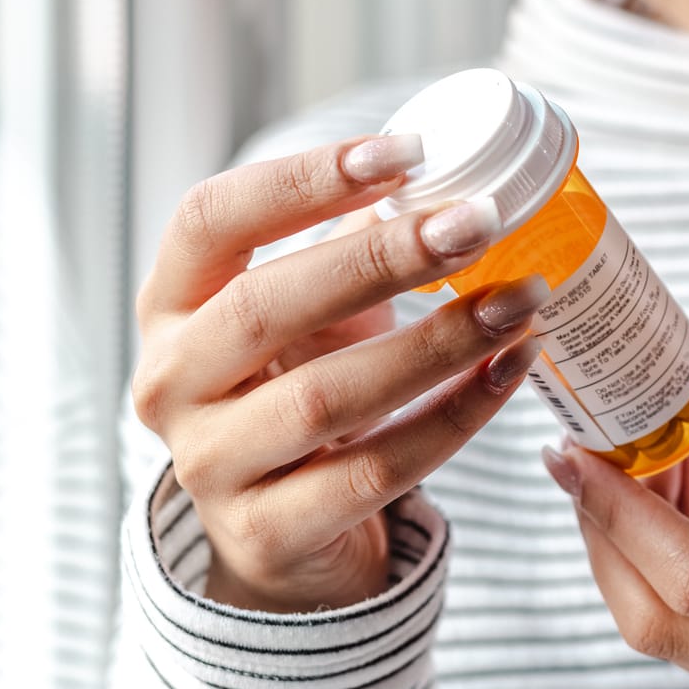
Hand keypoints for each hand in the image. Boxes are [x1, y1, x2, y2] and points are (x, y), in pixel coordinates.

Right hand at [132, 134, 547, 612]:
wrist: (281, 535)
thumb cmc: (297, 390)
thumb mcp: (307, 314)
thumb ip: (352, 244)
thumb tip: (448, 169)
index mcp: (170, 306)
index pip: (209, 219)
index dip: (302, 181)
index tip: (405, 153)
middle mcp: (169, 383)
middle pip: (264, 305)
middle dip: (381, 258)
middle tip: (479, 223)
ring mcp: (209, 466)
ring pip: (324, 397)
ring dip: (436, 343)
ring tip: (519, 300)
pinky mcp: (266, 534)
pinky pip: (375, 470)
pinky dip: (454, 416)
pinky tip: (511, 370)